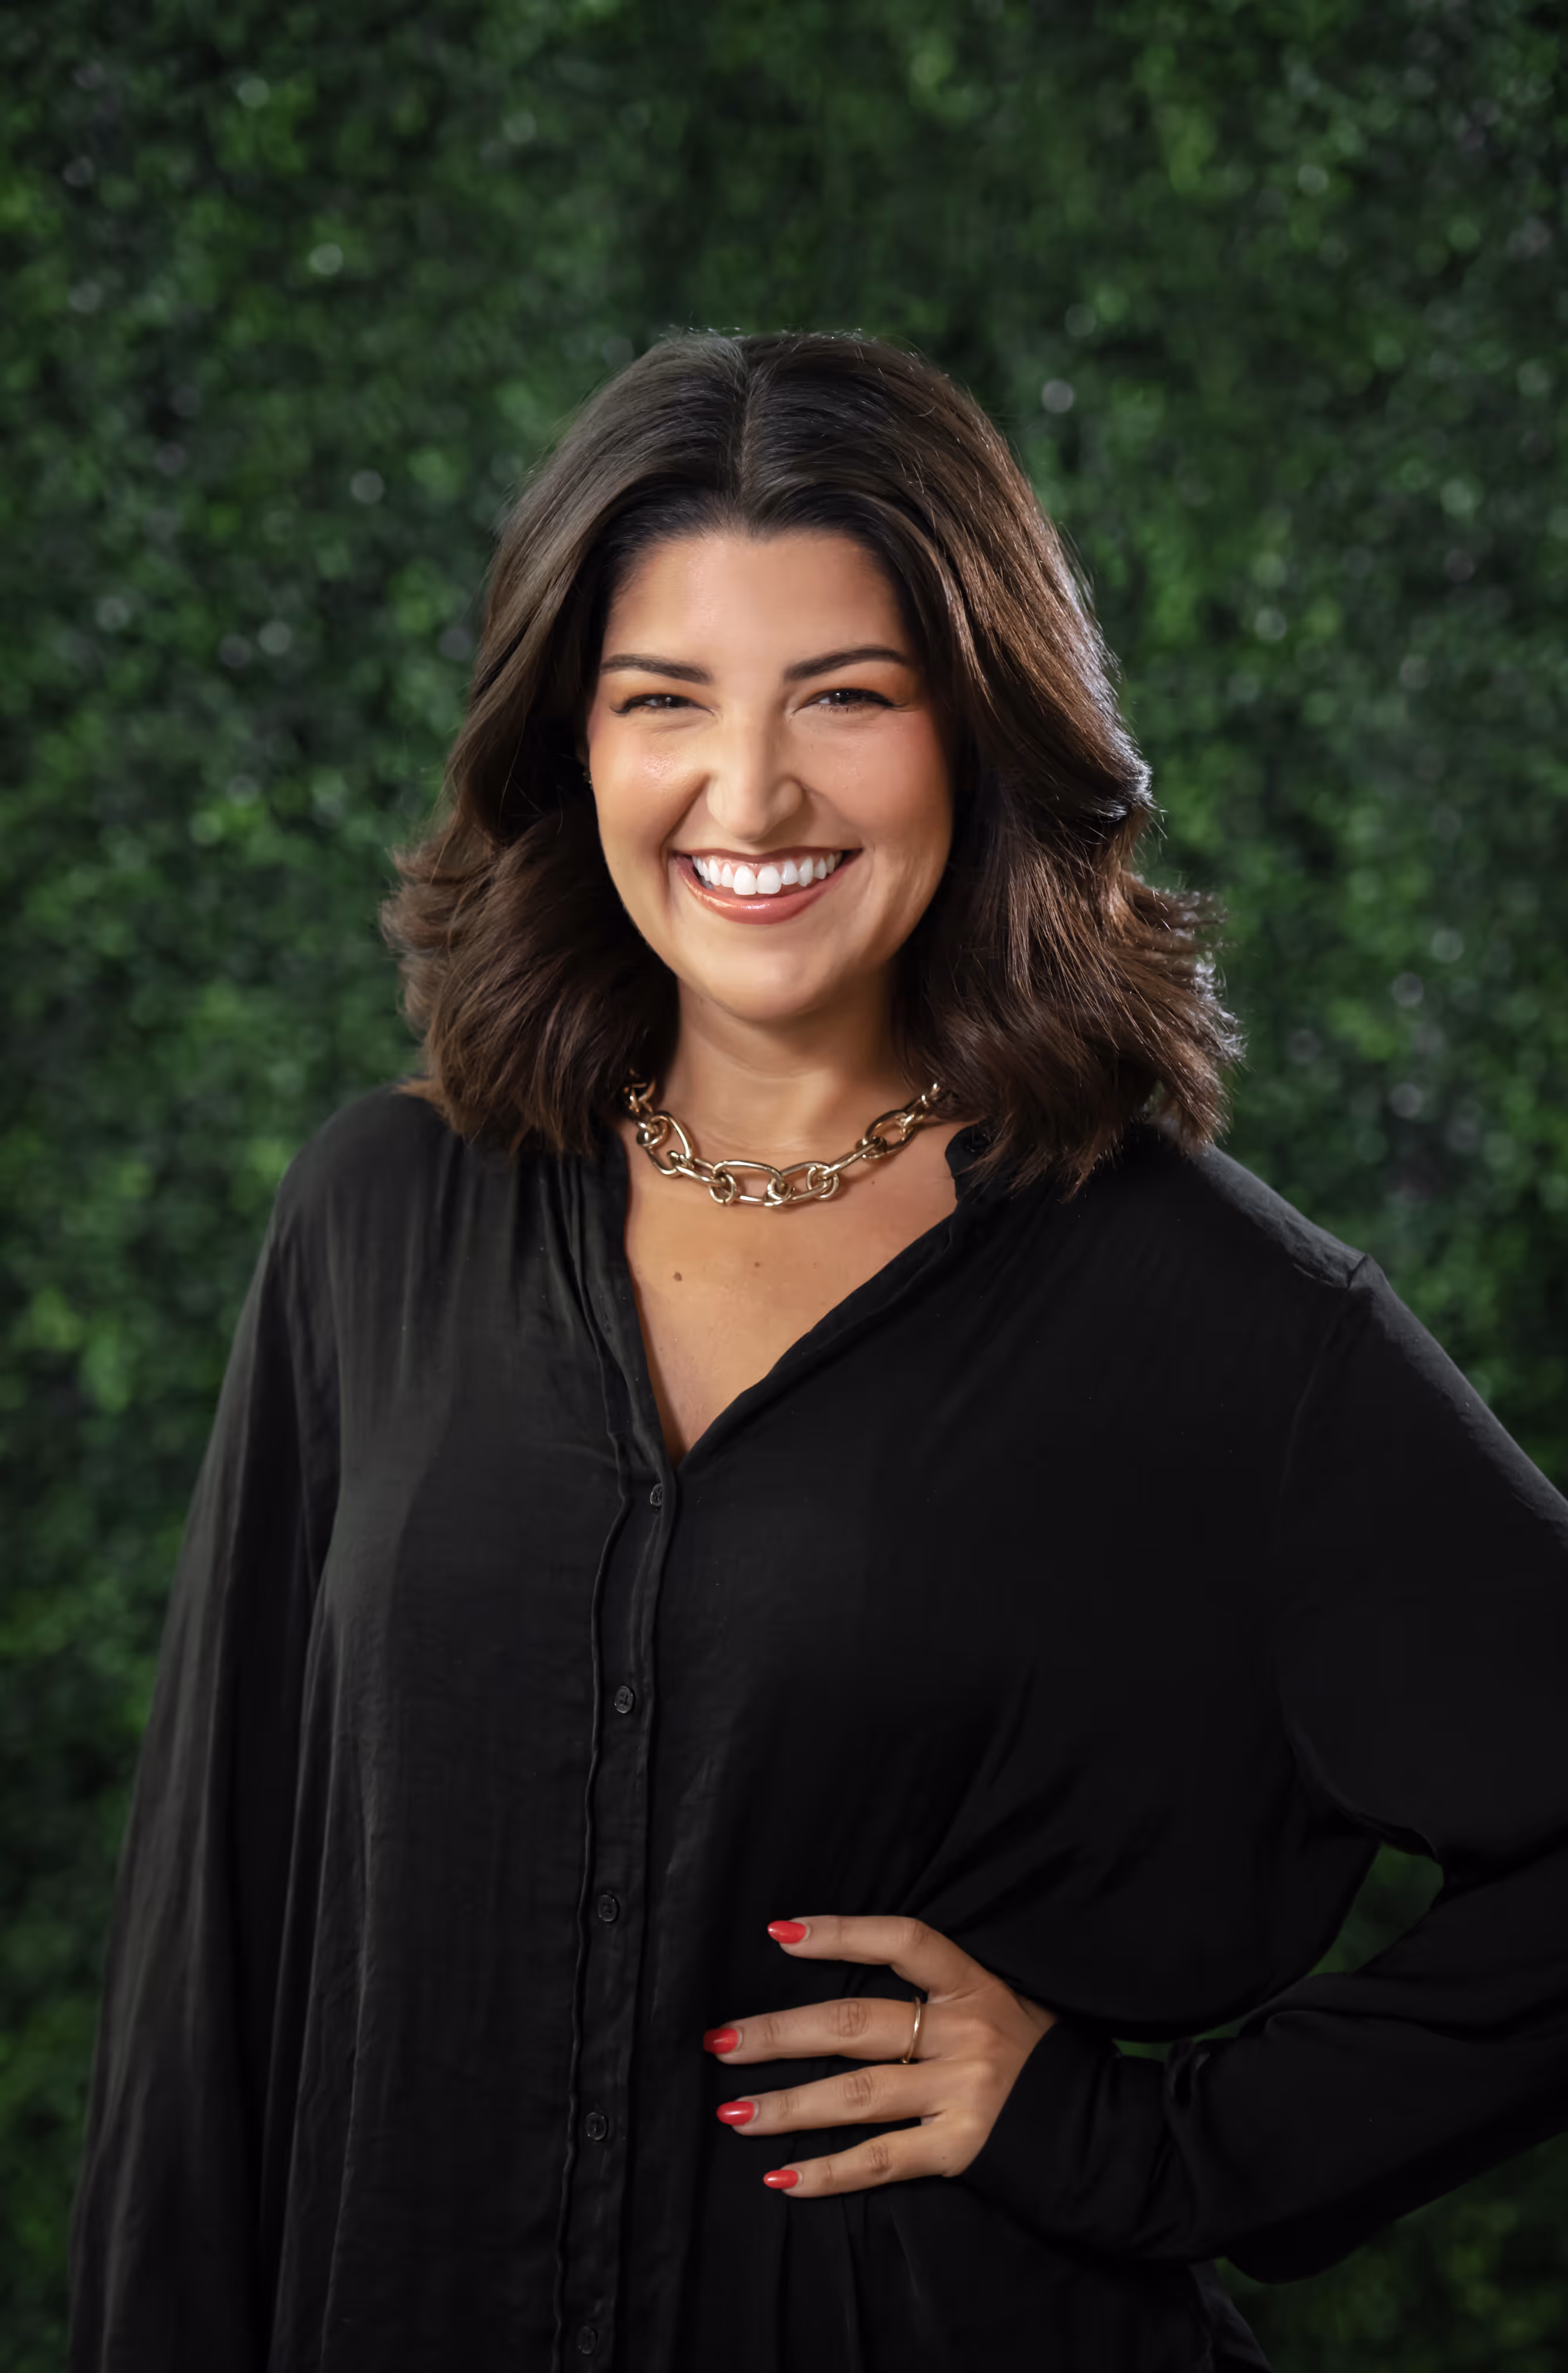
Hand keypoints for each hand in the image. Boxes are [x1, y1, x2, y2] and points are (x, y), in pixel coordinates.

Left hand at [703, 1913, 1054, 2196]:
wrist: (1108, 2132)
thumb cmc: (1043, 2059)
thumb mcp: (1007, 2002)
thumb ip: (944, 1995)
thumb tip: (855, 1985)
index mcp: (976, 1985)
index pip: (902, 1940)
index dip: (841, 1933)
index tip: (778, 1933)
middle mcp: (965, 2032)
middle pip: (855, 2024)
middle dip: (779, 2033)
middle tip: (719, 2041)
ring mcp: (963, 2091)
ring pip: (856, 2095)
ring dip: (787, 2105)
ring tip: (733, 2111)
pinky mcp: (963, 2149)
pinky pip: (883, 2161)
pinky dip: (828, 2173)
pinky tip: (781, 2179)